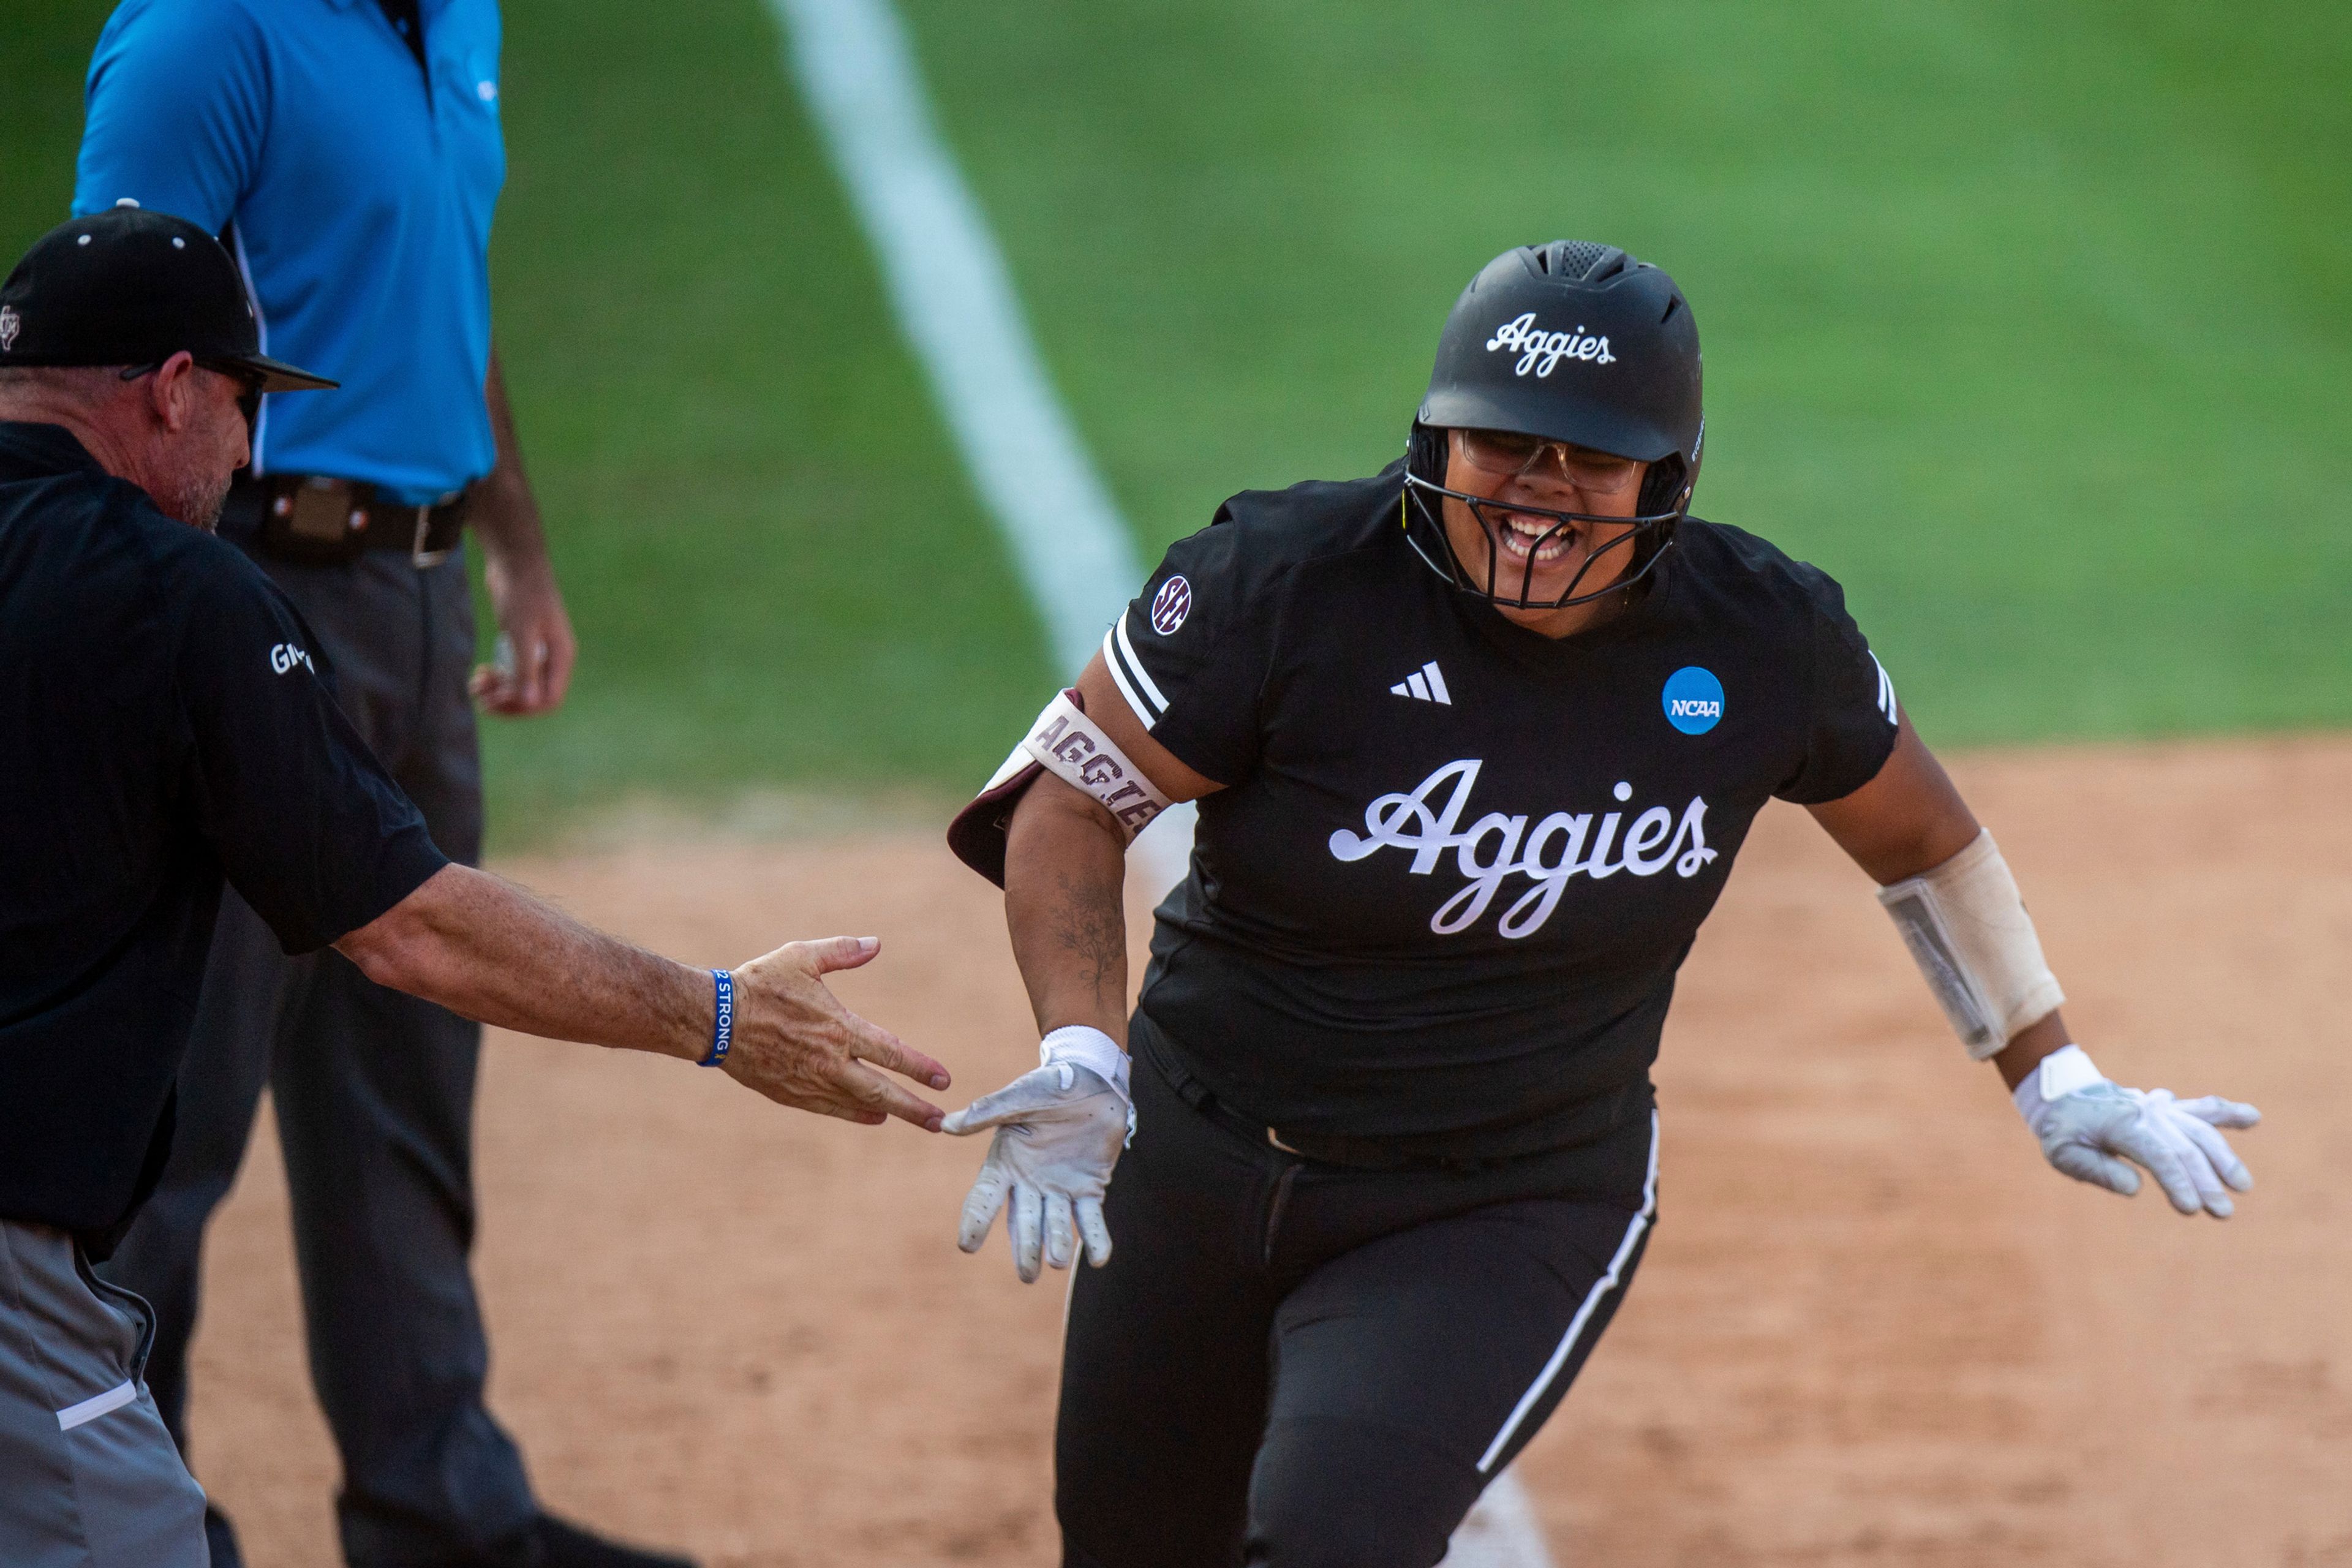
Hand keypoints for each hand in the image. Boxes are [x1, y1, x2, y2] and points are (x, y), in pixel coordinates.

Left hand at [470, 550, 575, 715]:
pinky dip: (497, 678)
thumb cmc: (522, 593)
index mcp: (561, 657)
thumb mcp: (522, 632)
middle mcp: (552, 658)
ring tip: (476, 686)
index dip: (523, 707)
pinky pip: (512, 672)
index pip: (548, 699)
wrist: (515, 562)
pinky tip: (481, 672)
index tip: (496, 700)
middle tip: (481, 699)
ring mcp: (537, 652)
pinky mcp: (522, 644)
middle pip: (533, 697)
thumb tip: (529, 703)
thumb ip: (526, 668)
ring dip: (498, 691)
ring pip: (520, 686)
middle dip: (507, 702)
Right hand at [722, 936, 950, 1129]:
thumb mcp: (802, 957)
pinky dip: (854, 1115)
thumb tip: (875, 943)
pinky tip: (871, 1117)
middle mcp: (829, 1062)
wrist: (715, 1020)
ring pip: (858, 1104)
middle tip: (940, 1121)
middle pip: (882, 1091)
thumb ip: (842, 951)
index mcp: (839, 1028)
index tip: (944, 1080)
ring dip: (889, 1113)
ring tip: (913, 1120)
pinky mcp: (790, 1094)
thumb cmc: (759, 984)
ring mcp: (810, 1082)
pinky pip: (829, 1109)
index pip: (892, 1053)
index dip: (920, 1068)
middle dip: (914, 1107)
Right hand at [944, 1034, 1129, 1281]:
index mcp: (1005, 1162)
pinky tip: (1099, 1259)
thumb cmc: (1050, 1084)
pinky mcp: (1089, 1187)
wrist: (1093, 1078)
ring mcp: (1060, 1188)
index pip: (985, 1197)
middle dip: (1025, 1248)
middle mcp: (1029, 1182)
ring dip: (1057, 1245)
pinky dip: (1096, 1239)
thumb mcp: (1019, 1096)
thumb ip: (987, 1112)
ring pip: (1055, 1225)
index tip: (967, 1245)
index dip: (976, 1220)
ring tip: (1056, 1263)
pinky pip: (1090, 1219)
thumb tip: (947, 1125)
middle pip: (1023, 1222)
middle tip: (1028, 1275)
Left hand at [2018, 1056, 2259, 1218]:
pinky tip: (2253, 1117)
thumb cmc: (2064, 1130)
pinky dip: (2227, 1112)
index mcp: (2121, 1124)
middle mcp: (2147, 1113)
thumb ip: (2096, 1169)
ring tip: (2242, 1187)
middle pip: (2185, 1147)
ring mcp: (2162, 1109)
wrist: (2064, 1095)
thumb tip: (2134, 1188)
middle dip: (2205, 1181)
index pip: (2157, 1154)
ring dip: (2224, 1158)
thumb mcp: (2064, 1153)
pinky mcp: (2171, 1109)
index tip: (2190, 1208)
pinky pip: (2202, 1108)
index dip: (2176, 1181)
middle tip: (2222, 1212)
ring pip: (2200, 1130)